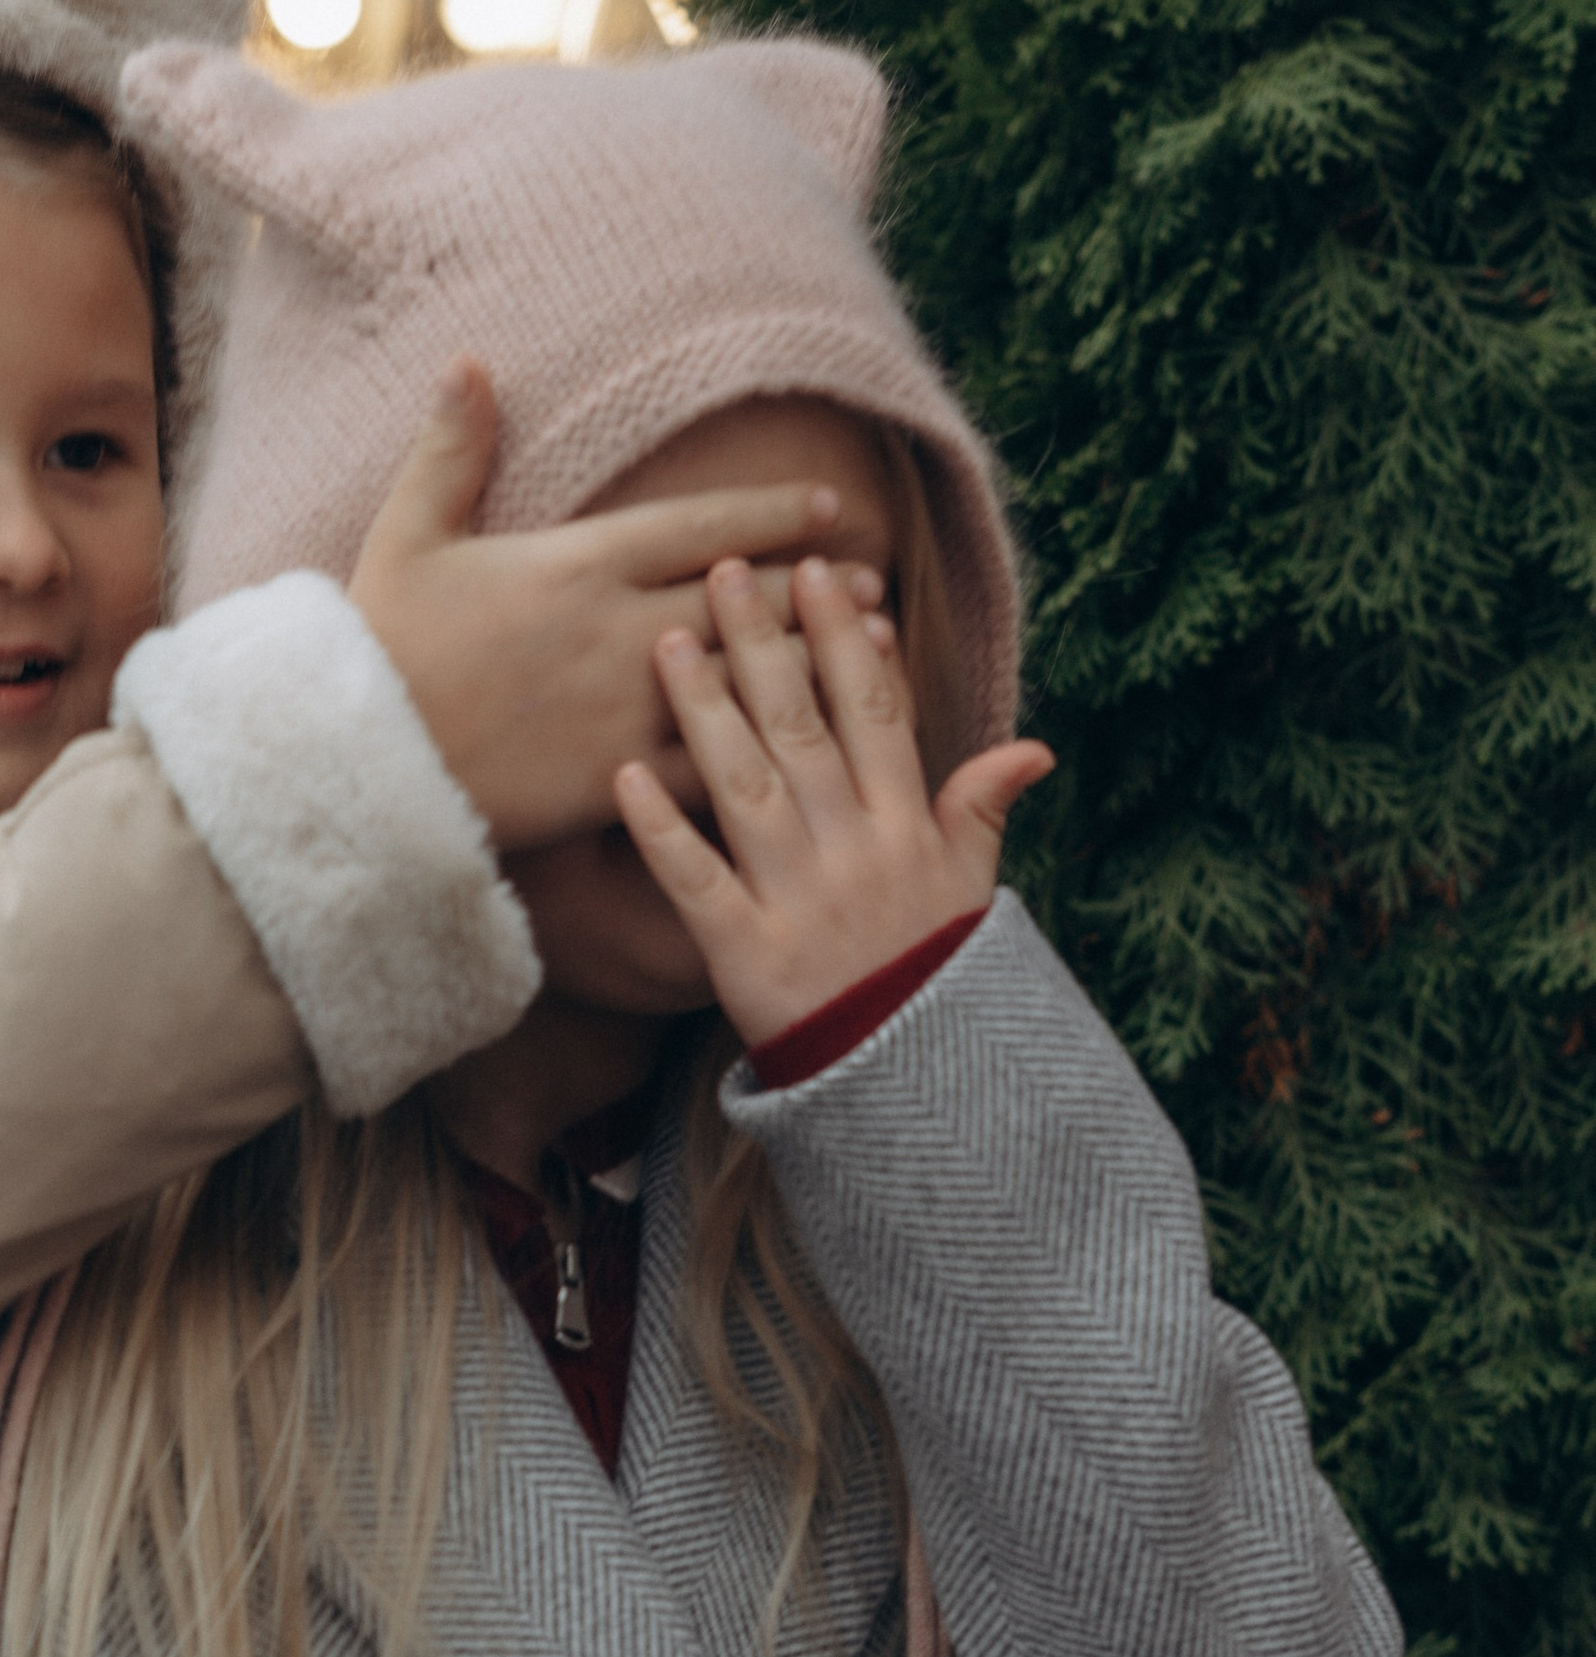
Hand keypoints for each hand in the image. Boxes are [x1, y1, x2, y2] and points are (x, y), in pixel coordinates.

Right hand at [349, 360, 883, 854]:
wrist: (356, 761)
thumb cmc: (379, 646)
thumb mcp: (407, 533)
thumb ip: (451, 449)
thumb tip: (470, 361)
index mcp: (579, 563)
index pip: (703, 525)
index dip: (774, 512)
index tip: (828, 508)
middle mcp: (619, 630)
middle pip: (746, 602)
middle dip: (815, 591)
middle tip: (872, 585)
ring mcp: (626, 708)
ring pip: (749, 682)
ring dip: (818, 668)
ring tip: (875, 656)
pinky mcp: (620, 780)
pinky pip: (716, 767)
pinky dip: (774, 757)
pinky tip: (820, 755)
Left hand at [614, 552, 1052, 1045]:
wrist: (913, 1086)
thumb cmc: (932, 975)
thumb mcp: (973, 888)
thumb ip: (984, 808)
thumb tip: (1033, 746)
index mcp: (906, 824)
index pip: (874, 709)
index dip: (842, 637)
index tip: (814, 570)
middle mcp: (854, 849)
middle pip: (801, 727)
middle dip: (762, 645)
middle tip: (721, 574)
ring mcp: (798, 899)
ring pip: (745, 786)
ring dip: (704, 712)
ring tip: (663, 645)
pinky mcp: (744, 954)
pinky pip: (696, 883)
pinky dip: (661, 831)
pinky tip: (623, 777)